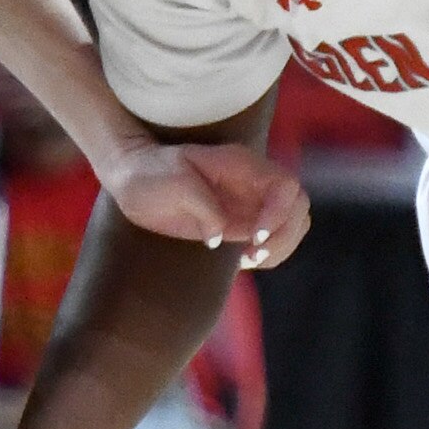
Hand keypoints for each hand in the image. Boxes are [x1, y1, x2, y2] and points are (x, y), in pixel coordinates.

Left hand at [102, 137, 309, 270]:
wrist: (130, 177)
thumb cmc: (148, 173)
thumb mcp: (173, 181)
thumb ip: (202, 204)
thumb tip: (220, 233)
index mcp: (242, 166)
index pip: (287, 187)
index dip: (281, 214)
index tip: (255, 235)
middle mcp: (251, 184)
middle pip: (298, 207)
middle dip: (285, 236)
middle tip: (253, 253)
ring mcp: (247, 203)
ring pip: (291, 224)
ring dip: (281, 247)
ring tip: (249, 259)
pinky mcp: (237, 222)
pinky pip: (270, 239)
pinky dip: (267, 254)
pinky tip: (243, 261)